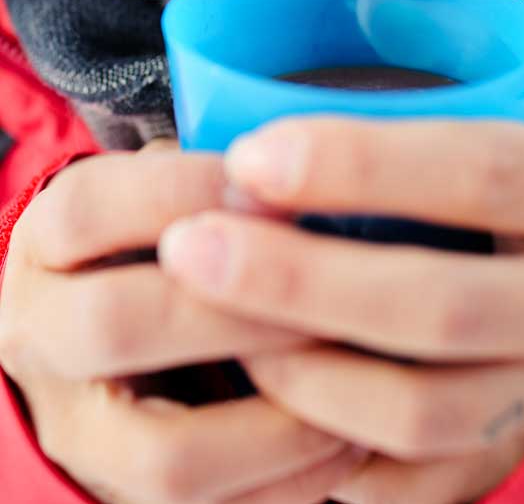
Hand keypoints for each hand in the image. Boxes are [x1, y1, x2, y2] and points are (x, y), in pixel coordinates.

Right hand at [0, 145, 368, 503]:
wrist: (104, 337)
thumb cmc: (161, 235)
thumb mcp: (162, 189)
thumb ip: (215, 182)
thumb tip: (309, 179)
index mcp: (47, 241)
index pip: (94, 209)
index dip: (188, 191)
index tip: (276, 183)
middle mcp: (39, 333)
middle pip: (117, 324)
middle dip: (236, 305)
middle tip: (330, 283)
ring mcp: (75, 428)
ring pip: (162, 452)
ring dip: (274, 417)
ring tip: (354, 378)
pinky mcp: (120, 492)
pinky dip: (289, 479)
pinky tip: (352, 437)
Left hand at [157, 46, 523, 503]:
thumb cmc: (523, 179)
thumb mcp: (511, 118)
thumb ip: (422, 105)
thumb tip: (262, 101)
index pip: (481, 171)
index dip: (361, 164)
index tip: (249, 154)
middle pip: (440, 305)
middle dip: (301, 280)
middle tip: (191, 248)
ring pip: (421, 411)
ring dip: (302, 373)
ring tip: (221, 326)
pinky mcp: (516, 456)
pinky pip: (415, 483)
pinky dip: (330, 451)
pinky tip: (268, 407)